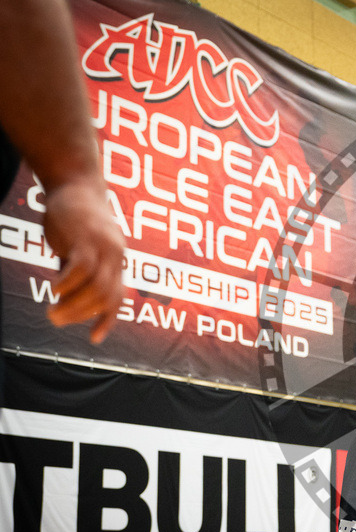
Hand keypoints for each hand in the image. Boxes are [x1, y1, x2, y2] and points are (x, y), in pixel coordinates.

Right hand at [42, 180, 124, 342]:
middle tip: (56, 320)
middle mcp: (116, 256)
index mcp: (116, 261)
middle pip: (106, 296)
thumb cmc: (76, 217)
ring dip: (74, 305)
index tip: (94, 338)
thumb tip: (69, 295)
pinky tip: (55, 291)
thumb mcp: (81, 246)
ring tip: (52, 312)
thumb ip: (79, 270)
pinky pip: (82, 268)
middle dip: (82, 315)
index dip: (108, 320)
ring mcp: (104, 247)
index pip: (118, 297)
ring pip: (95, 287)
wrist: (76, 183)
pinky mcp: (86, 237)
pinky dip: (69, 284)